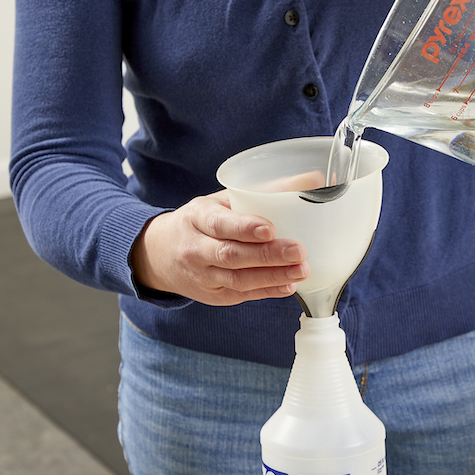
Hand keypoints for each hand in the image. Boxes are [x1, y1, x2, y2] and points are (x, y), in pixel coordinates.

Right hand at [131, 190, 307, 305]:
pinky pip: (241, 295)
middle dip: (266, 255)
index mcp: (198, 218)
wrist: (161, 254)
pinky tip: (289, 285)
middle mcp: (196, 249)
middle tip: (298, 251)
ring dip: (272, 276)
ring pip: (237, 279)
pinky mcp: (214, 296)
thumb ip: (264, 190)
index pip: (219, 224)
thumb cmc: (203, 221)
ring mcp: (203, 276)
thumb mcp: (223, 199)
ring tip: (301, 270)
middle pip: (231, 254)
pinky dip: (266, 291)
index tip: (270, 228)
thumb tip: (313, 179)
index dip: (244, 227)